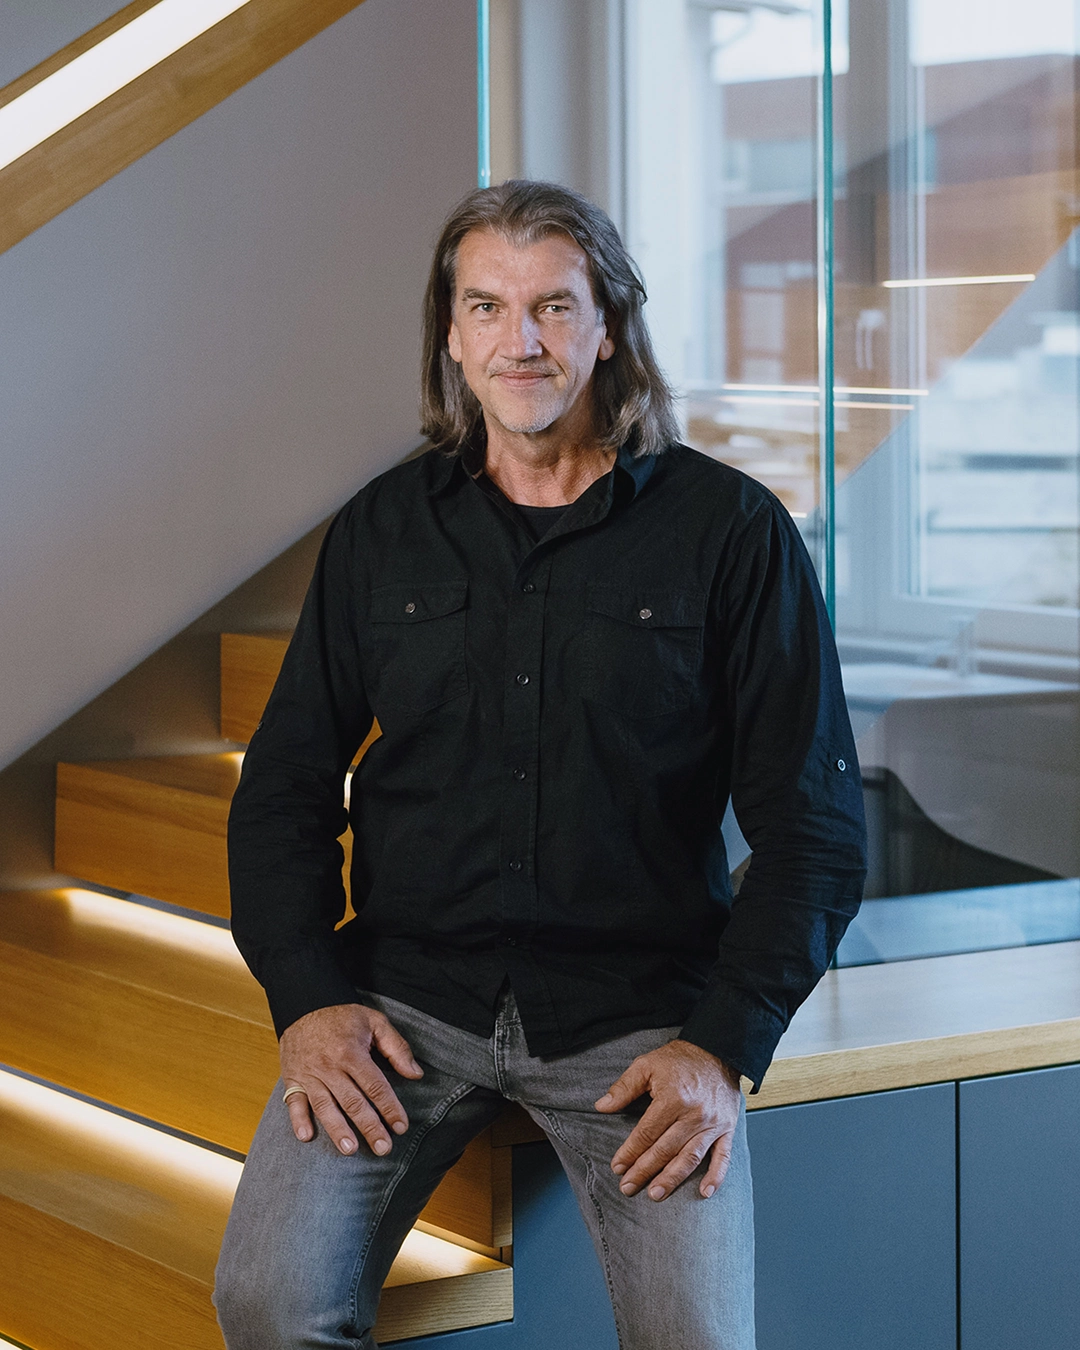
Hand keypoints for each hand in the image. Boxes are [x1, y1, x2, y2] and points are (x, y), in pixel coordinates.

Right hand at [279, 1003, 423, 1157]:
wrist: (305, 1004)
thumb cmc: (343, 1016)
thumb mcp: (375, 1021)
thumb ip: (396, 1047)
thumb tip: (415, 1074)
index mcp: (351, 1052)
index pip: (375, 1085)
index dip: (389, 1108)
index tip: (401, 1126)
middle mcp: (330, 1066)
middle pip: (352, 1102)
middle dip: (369, 1127)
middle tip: (383, 1149)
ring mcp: (309, 1074)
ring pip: (325, 1106)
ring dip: (337, 1129)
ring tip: (350, 1149)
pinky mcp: (293, 1078)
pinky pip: (294, 1101)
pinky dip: (298, 1120)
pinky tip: (306, 1137)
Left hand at [595, 1039, 741, 1201]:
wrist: (717, 1051)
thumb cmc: (679, 1059)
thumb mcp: (646, 1065)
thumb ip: (624, 1087)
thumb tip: (602, 1106)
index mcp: (672, 1098)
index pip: (646, 1133)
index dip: (630, 1152)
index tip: (617, 1167)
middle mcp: (694, 1114)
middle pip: (665, 1150)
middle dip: (644, 1171)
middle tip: (628, 1187)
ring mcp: (713, 1124)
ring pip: (690, 1158)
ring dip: (672, 1179)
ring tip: (656, 1194)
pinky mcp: (727, 1129)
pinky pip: (723, 1157)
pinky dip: (716, 1177)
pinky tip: (705, 1194)